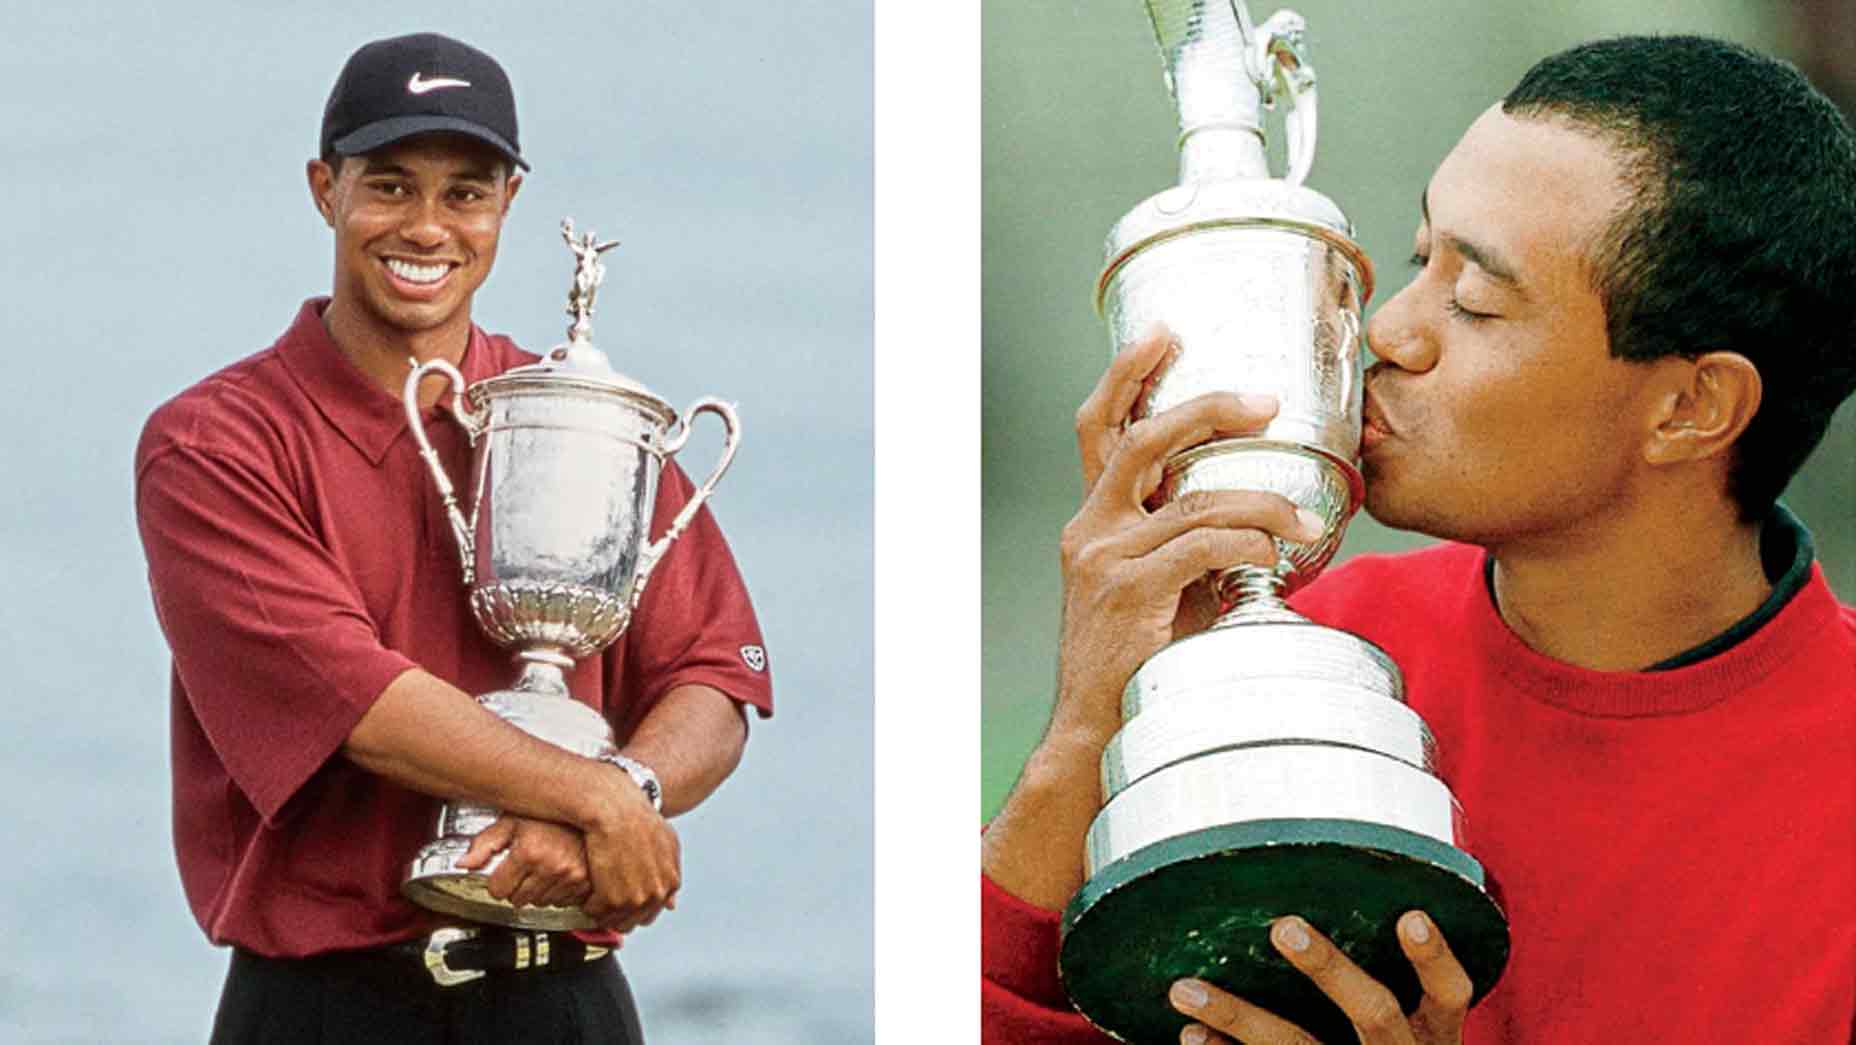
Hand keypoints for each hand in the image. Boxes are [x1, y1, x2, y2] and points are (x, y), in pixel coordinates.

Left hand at [456, 815, 591, 909]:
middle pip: (518, 900)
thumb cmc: (551, 814)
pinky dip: (558, 892)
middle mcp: (551, 866)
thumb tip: (463, 863)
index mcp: (530, 851)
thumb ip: (485, 843)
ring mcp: (571, 876)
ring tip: (544, 867)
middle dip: (518, 886)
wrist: (588, 808)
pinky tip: (558, 873)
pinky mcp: (585, 883)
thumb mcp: (511, 820)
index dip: (498, 881)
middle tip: (526, 867)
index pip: (498, 890)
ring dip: (538, 891)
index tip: (504, 872)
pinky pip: (563, 902)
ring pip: (540, 903)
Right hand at [580, 768, 681, 932]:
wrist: (616, 808)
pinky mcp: (613, 899)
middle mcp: (657, 893)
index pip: (651, 911)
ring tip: (592, 894)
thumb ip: (669, 872)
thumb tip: (672, 904)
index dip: (631, 906)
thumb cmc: (636, 818)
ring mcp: (636, 898)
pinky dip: (588, 904)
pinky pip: (596, 913)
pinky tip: (585, 890)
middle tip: (602, 898)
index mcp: (670, 881)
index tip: (618, 898)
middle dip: (617, 912)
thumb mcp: (665, 842)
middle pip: (633, 920)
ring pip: (614, 920)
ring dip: (601, 911)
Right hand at [1054, 325, 1322, 741]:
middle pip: (1139, 440)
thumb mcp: (1161, 588)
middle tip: (1265, 401)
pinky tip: (1275, 555)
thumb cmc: (1142, 663)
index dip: (1128, 374)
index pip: (1099, 428)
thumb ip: (1191, 545)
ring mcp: (1104, 558)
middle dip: (1205, 409)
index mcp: (1095, 520)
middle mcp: (1090, 528)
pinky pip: (1201, 546)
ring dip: (1258, 501)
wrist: (1099, 731)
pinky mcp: (1128, 591)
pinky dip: (1247, 542)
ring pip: (1191, 499)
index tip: (1165, 332)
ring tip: (1302, 515)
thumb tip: (1264, 515)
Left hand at [1168, 912, 1472, 1043]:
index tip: (1411, 916)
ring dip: (1239, 1016)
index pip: (1450, 995)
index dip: (1435, 959)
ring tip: (1184, 989)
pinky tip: (1192, 1033)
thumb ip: (1387, 981)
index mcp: (1433, 1037)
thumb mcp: (1411, 1033)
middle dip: (1329, 969)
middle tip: (1284, 927)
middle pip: (1374, 1014)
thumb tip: (1305, 905)